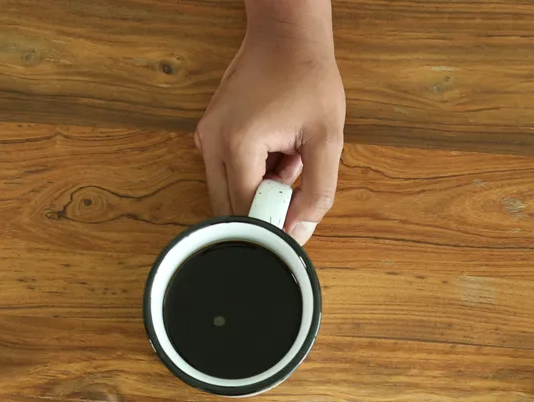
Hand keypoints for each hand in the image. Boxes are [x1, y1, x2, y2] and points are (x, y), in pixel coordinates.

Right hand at [195, 3, 344, 243]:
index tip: (296, 210)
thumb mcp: (327, 139)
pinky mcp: (208, 133)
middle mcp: (211, 143)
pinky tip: (274, 148)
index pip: (246, 210)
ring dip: (257, 187)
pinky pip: (224, 171)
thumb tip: (298, 234)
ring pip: (226, 191)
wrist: (286, 36)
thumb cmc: (309, 79)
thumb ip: (317, 193)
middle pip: (229, 207)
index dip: (273, 220)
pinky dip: (250, 171)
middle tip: (293, 177)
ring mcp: (205, 137)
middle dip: (263, 204)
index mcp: (237, 144)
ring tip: (285, 157)